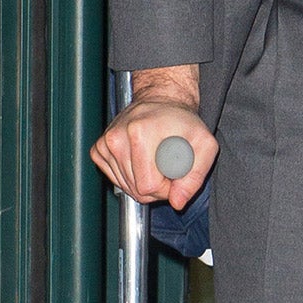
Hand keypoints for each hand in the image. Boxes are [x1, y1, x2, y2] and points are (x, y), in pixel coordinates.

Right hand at [90, 65, 216, 208]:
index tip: (174, 172)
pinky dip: (130, 176)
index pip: (149, 187)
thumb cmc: (182, 122)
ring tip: (153, 160)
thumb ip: (195, 177)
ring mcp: (106, 143)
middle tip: (165, 165)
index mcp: (141, 133)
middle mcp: (118, 137)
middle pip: (136, 190)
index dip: (167, 187)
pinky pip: (114, 179)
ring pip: (125, 187)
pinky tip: (140, 160)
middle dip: (156, 186)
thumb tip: (177, 202)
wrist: (161, 101)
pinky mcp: (99, 148)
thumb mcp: (203, 145)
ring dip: (143, 181)